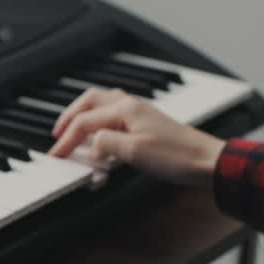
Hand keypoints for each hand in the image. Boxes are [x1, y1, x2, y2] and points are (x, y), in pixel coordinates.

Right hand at [48, 87, 225, 188]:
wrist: (207, 161)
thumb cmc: (177, 156)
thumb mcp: (134, 152)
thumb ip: (106, 144)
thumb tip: (91, 143)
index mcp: (125, 110)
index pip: (85, 122)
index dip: (67, 139)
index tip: (56, 155)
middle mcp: (131, 107)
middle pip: (90, 102)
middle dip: (70, 117)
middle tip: (57, 134)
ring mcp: (140, 114)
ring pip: (103, 106)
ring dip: (85, 117)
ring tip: (74, 132)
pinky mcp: (146, 125)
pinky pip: (115, 117)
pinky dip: (101, 125)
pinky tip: (102, 139)